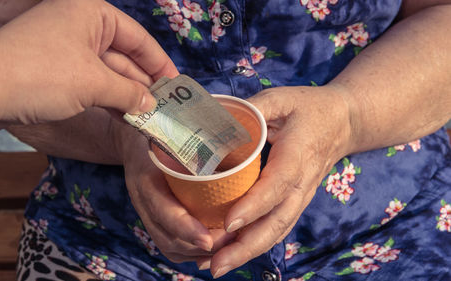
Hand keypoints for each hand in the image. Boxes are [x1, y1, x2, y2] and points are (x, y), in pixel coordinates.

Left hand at [0, 0, 176, 135]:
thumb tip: (151, 106)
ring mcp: (65, 47)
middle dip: (142, 84)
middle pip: (123, 56)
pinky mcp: (53, 69)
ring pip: (106, 72)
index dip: (160, 64)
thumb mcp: (94, 84)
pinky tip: (124, 117)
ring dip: (126, 96)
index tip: (176, 87)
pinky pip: (89, 81)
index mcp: (91, 13)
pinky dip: (106, 98)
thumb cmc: (41, 75)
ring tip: (147, 118)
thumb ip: (129, 94)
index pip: (138, 38)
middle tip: (164, 109)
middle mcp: (80, 25)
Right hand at [118, 124, 236, 264]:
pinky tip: (215, 246)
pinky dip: (192, 252)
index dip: (186, 228)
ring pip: (170, 246)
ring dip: (198, 253)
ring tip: (229, 245)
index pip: (163, 210)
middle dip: (200, 246)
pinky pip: (170, 245)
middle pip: (168, 238)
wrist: (128, 137)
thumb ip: (185, 128)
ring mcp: (146, 212)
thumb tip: (223, 122)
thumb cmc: (153, 125)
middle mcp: (143, 200)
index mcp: (145, 176)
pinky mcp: (154, 219)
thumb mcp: (165, 123)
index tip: (209, 239)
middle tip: (232, 240)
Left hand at [208, 86, 353, 277]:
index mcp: (297, 155)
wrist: (344, 122)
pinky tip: (231, 254)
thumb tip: (214, 120)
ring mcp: (300, 197)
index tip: (228, 224)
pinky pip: (276, 228)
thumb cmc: (309, 108)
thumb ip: (252, 109)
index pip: (276, 186)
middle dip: (245, 247)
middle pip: (276, 223)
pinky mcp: (295, 203)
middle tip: (215, 264)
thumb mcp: (281, 99)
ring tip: (215, 266)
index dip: (253, 206)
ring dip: (247, 253)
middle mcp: (301, 184)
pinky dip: (255, 245)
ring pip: (276, 232)